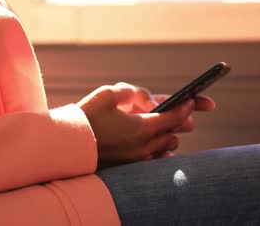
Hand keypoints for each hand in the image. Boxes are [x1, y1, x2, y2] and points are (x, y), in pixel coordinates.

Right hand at [77, 82, 211, 167]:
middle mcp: (143, 146)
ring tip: (170, 129)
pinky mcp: (128, 166)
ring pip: (165, 148)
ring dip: (169, 136)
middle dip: (181, 121)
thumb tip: (140, 95)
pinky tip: (157, 145)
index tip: (192, 100)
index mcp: (141, 128)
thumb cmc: (85, 118)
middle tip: (189, 114)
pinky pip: (153, 160)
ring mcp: (137, 159)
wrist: (67, 146)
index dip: (186, 107)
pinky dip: (158, 150)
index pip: (173, 117)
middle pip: (172, 133)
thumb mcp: (106, 95)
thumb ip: (128, 91)